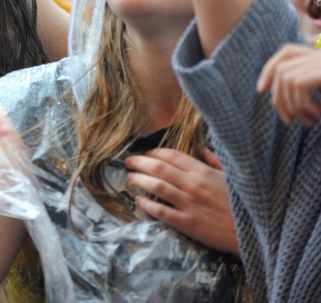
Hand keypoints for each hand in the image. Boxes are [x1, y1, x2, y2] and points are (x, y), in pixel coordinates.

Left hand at [124, 148, 239, 255]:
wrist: (254, 233)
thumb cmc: (243, 204)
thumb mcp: (232, 178)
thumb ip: (215, 162)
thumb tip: (202, 149)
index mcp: (203, 171)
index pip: (172, 156)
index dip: (155, 153)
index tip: (146, 154)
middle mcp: (193, 184)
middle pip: (158, 168)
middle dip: (139, 162)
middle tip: (128, 162)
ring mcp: (189, 203)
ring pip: (156, 186)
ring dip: (139, 180)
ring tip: (129, 178)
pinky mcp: (187, 223)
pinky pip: (161, 211)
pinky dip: (146, 204)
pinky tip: (139, 200)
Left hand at [256, 43, 320, 124]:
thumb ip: (302, 82)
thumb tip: (263, 87)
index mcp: (320, 56)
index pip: (288, 51)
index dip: (271, 68)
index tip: (261, 89)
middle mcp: (320, 54)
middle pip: (283, 69)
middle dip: (279, 97)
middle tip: (289, 120)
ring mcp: (320, 60)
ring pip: (287, 80)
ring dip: (294, 106)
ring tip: (309, 120)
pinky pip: (298, 85)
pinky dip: (304, 104)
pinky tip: (318, 113)